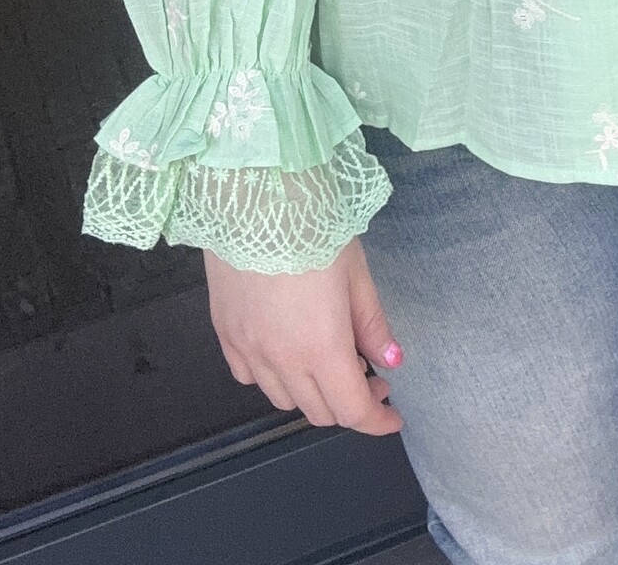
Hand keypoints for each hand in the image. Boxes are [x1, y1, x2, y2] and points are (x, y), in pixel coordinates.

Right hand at [204, 235, 404, 435]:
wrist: (255, 197)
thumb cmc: (314, 227)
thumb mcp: (357, 273)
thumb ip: (372, 324)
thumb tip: (392, 361)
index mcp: (321, 348)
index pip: (351, 411)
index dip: (376, 421)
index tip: (392, 416)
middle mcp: (280, 360)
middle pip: (319, 411)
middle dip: (350, 403)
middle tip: (370, 374)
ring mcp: (247, 350)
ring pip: (283, 400)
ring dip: (313, 393)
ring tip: (331, 360)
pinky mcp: (225, 334)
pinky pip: (250, 377)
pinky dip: (274, 378)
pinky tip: (288, 351)